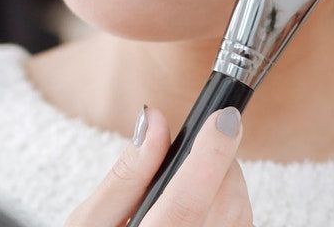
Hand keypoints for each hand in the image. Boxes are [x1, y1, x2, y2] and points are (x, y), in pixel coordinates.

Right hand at [66, 106, 252, 225]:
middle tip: (180, 161)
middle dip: (213, 159)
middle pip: (222, 197)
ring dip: (222, 182)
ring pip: (239, 208)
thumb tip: (154, 121)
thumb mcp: (91, 221)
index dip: (210, 153)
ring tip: (183, 192)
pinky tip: (200, 211)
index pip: (187, 199)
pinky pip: (242, 221)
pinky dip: (229, 205)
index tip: (223, 116)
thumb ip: (125, 173)